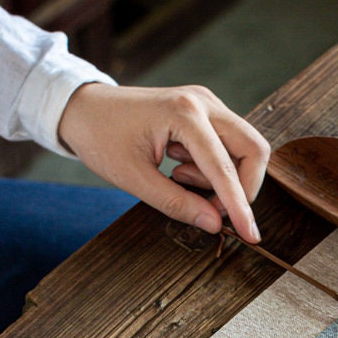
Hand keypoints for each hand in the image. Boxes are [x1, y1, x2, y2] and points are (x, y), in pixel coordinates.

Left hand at [58, 83, 269, 242]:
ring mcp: (206, 103)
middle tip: (215, 208)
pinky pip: (228, 146)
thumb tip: (215, 224)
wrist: (83, 108)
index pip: (224, 167)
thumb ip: (177, 203)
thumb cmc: (101, 138)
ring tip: (179, 179)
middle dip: (244, 187)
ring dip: (223, 177)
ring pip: (244, 148)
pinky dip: (214, 167)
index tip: (250, 235)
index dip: (239, 206)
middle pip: (254, 149)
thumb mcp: (134, 179)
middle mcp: (203, 102)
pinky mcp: (205, 111)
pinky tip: (180, 167)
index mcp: (184, 113)